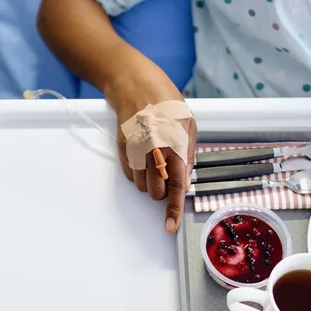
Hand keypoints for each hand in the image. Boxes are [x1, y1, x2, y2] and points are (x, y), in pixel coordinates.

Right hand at [108, 55, 197, 233]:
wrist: (133, 84)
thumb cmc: (164, 101)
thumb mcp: (188, 124)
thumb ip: (188, 155)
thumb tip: (186, 180)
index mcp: (173, 145)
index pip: (175, 187)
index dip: (174, 210)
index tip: (171, 226)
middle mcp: (152, 151)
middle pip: (155, 192)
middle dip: (163, 190)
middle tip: (169, 173)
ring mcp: (134, 152)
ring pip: (141, 187)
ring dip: (150, 182)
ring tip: (156, 159)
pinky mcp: (122, 150)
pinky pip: (130, 176)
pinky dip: (138, 173)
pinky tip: (144, 155)